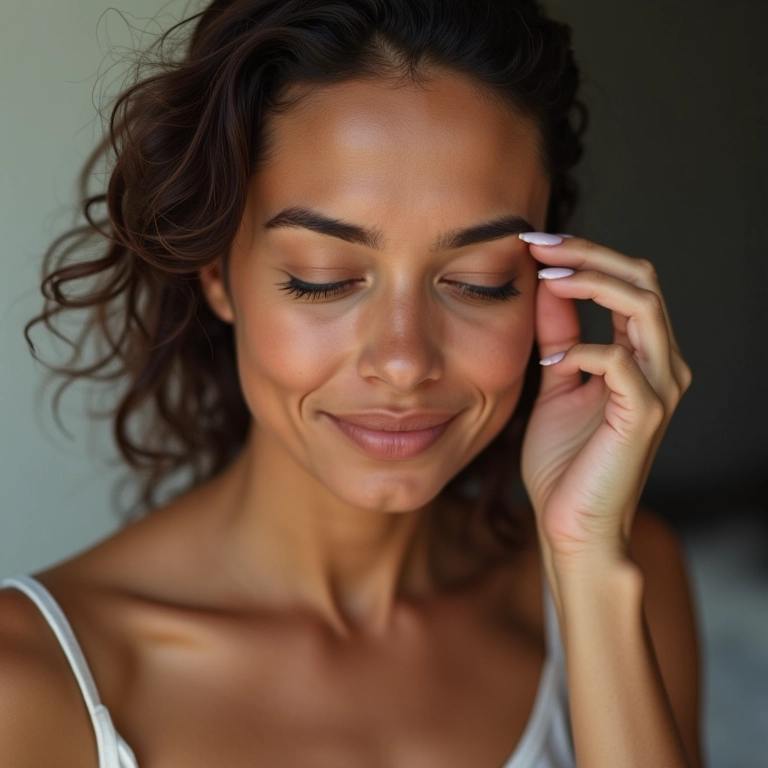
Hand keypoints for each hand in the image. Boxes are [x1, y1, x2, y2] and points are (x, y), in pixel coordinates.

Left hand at [518, 233, 692, 568]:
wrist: (569, 524)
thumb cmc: (563, 460)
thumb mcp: (555, 382)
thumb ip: (557, 335)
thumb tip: (546, 284)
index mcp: (640, 355)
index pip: (626, 282)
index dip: (584, 255)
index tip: (534, 242)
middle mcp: (660, 365)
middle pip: (641, 281)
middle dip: (589, 254)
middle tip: (538, 244)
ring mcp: (658, 390)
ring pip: (642, 307)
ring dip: (591, 282)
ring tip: (545, 278)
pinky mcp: (645, 416)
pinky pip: (619, 361)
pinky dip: (582, 350)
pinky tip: (552, 364)